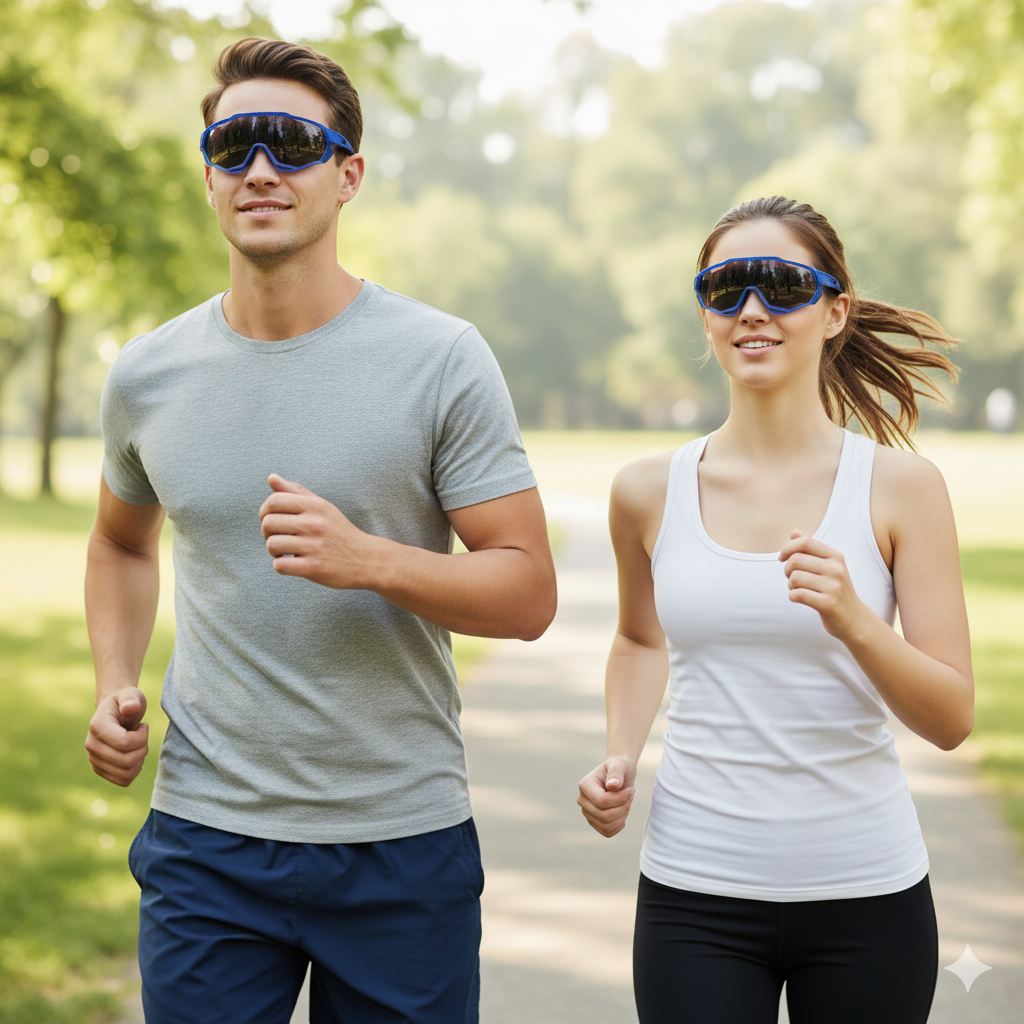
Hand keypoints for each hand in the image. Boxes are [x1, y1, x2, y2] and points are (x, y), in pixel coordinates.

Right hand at [85, 687, 149, 786]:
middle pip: (127, 761)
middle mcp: (91, 745)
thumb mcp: (132, 695)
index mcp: (97, 726)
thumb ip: (132, 699)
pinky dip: (134, 770)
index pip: (124, 743)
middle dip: (143, 749)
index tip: (143, 726)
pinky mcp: (100, 770)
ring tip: (138, 746)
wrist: (115, 713)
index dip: (142, 737)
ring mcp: (94, 760)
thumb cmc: (127, 703)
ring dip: (139, 760)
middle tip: (142, 737)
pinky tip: (134, 756)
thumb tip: (130, 708)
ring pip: (126, 773)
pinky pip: (123, 780)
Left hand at [258, 474, 382, 588]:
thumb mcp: (322, 507)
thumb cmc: (339, 532)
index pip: (274, 501)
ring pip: (272, 545)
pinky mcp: (314, 567)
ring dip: (274, 551)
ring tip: (286, 552)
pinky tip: (292, 563)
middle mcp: (315, 524)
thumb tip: (271, 477)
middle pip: (268, 523)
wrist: (366, 559)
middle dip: (267, 533)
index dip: (265, 511)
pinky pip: (280, 565)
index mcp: (315, 506)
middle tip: (278, 537)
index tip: (270, 519)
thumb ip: (296, 492)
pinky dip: (281, 565)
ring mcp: (314, 546)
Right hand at [577, 756, 636, 837]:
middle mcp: (582, 800)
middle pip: (604, 816)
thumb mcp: (620, 765)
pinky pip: (608, 832)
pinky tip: (623, 812)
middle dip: (623, 808)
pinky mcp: (594, 822)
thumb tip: (612, 786)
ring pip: (606, 826)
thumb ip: (616, 773)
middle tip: (631, 796)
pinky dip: (619, 825)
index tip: (632, 790)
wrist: (619, 775)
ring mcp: (587, 813)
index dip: (620, 799)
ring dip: (622, 816)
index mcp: (584, 786)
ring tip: (627, 803)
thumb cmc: (619, 768)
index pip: (601, 801)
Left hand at [779, 530, 869, 640]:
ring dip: (790, 585)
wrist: (855, 619)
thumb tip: (794, 532)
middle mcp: (836, 569)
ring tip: (798, 589)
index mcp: (835, 557)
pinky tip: (798, 598)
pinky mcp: (828, 604)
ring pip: (794, 578)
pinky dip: (792, 596)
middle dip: (787, 569)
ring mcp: (834, 587)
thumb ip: (810, 550)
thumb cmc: (835, 590)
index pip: (805, 542)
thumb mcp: (828, 567)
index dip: (788, 548)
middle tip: (792, 578)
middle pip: (796, 560)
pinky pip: (797, 594)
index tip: (782, 558)